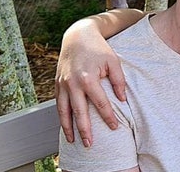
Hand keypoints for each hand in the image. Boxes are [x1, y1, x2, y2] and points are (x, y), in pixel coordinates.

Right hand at [55, 20, 125, 146]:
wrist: (77, 36)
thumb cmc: (98, 49)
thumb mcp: (113, 62)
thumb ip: (118, 81)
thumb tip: (122, 100)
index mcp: (89, 78)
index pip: (100, 104)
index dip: (108, 117)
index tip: (114, 128)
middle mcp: (73, 83)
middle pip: (79, 112)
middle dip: (85, 130)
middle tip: (90, 144)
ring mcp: (63, 84)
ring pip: (64, 111)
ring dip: (68, 127)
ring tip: (73, 140)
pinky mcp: (57, 83)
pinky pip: (58, 103)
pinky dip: (61, 116)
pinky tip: (66, 125)